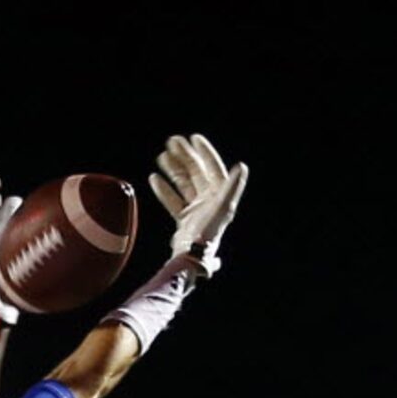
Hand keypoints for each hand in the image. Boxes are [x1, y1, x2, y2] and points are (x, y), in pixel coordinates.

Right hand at [150, 134, 248, 274]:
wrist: (190, 258)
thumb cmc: (208, 234)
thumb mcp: (223, 208)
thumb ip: (232, 187)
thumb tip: (242, 166)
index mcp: (220, 196)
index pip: (212, 168)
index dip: (205, 152)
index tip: (193, 138)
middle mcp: (209, 202)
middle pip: (196, 173)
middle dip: (185, 156)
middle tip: (172, 141)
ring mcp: (196, 210)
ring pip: (183, 184)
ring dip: (173, 169)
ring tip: (162, 156)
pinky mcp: (183, 220)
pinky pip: (173, 201)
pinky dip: (164, 190)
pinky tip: (154, 178)